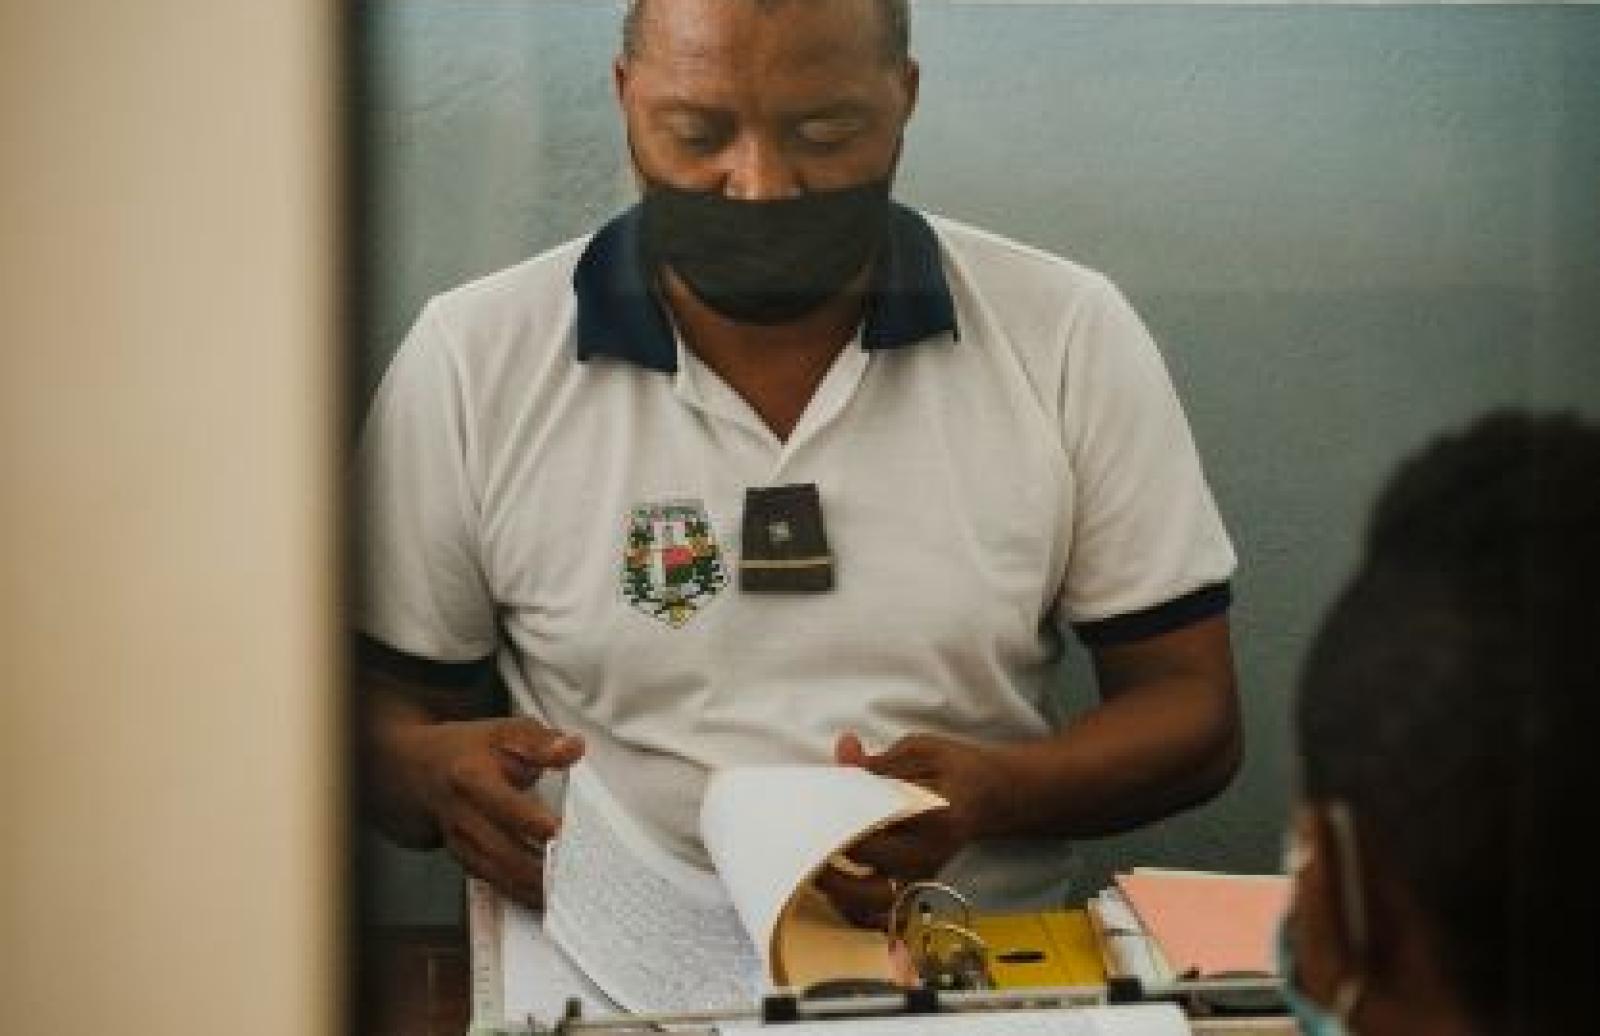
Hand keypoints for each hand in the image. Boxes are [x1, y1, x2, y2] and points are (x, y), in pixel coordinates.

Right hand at [395, 717, 583, 908]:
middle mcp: (461, 815)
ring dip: (531, 886)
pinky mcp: (464, 858)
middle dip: (537, 865)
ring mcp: (459, 841)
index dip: (529, 819)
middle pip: (500, 849)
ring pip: (496, 872)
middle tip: (574, 873)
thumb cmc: (470, 750)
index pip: (502, 803)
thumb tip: (573, 749)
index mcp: (470, 778)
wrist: (418, 771)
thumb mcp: (504, 732)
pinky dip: (519, 892)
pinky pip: (493, 881)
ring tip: (566, 892)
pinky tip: (545, 898)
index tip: (558, 831)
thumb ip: (541, 742)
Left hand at [816, 731, 1003, 928]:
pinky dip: (852, 904)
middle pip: (868, 867)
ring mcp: (922, 874)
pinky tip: (828, 884)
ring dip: (837, 889)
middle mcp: (929, 853)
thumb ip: (880, 760)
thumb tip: (844, 750)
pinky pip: (877, 907)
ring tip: (809, 866)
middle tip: (801, 842)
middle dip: (829, 859)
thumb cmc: (955, 769)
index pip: (877, 823)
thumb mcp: (922, 751)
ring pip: (871, 901)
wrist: (992, 797)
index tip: (813, 808)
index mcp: (935, 815)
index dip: (839, 818)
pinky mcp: (914, 885)